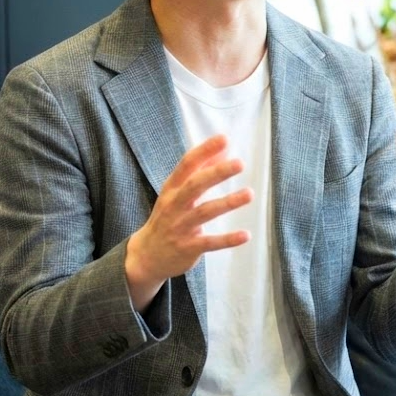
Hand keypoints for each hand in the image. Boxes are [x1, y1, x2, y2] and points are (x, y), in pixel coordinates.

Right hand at [125, 135, 251, 308]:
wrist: (145, 256)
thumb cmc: (168, 217)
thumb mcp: (178, 192)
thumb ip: (201, 170)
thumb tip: (224, 148)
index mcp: (172, 189)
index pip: (187, 165)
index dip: (205, 151)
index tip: (224, 139)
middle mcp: (174, 205)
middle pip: (195, 185)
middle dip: (217, 173)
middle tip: (239, 163)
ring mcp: (180, 227)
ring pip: (204, 212)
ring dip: (228, 203)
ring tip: (249, 194)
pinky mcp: (188, 248)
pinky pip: (210, 243)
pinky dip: (227, 240)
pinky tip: (245, 235)